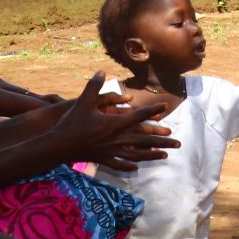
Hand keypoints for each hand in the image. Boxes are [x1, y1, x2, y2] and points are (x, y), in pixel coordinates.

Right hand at [54, 73, 176, 170]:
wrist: (60, 146)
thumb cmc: (72, 122)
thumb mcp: (83, 101)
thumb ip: (94, 86)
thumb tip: (101, 70)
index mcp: (116, 123)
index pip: (139, 115)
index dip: (152, 110)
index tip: (165, 107)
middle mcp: (118, 138)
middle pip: (146, 139)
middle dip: (163, 140)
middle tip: (178, 143)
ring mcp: (112, 151)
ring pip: (138, 155)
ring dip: (152, 155)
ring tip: (165, 156)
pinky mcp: (104, 160)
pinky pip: (121, 164)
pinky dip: (130, 166)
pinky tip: (137, 168)